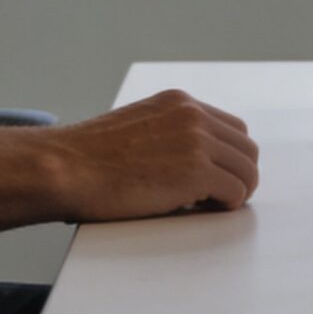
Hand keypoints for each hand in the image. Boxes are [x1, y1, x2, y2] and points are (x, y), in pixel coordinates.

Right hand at [43, 89, 261, 220]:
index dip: (228, 156)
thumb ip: (166, 134)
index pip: (230, 127)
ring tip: (213, 207)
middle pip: (246, 147)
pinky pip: (235, 192)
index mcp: (178, 102)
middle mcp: (192, 115)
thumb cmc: (88, 159)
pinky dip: (226, 205)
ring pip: (247, 170)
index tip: (217, 177)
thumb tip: (187, 161)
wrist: (65, 168)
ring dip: (236, 192)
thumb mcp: (136, 128)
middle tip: (221, 198)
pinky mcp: (196, 171)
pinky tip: (204, 210)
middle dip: (239, 174)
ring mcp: (196, 141)